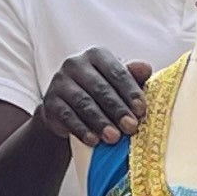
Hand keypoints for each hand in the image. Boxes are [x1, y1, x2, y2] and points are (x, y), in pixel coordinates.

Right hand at [35, 51, 152, 145]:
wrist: (66, 108)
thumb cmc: (100, 92)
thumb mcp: (117, 83)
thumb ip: (133, 76)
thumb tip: (146, 69)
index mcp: (97, 55)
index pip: (116, 71)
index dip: (130, 92)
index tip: (141, 110)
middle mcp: (76, 63)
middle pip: (100, 88)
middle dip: (117, 109)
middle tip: (131, 127)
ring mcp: (60, 81)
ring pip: (83, 103)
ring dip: (100, 122)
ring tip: (114, 138)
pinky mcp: (50, 101)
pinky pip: (67, 116)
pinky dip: (82, 129)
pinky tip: (93, 140)